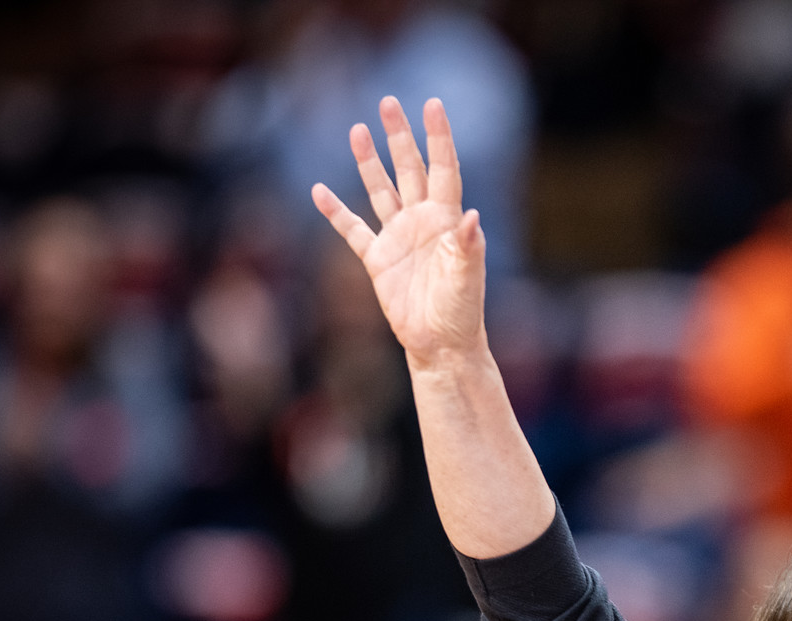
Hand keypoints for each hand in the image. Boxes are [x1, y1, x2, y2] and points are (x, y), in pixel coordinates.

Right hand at [312, 97, 486, 369]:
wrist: (441, 344)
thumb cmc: (462, 311)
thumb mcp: (468, 278)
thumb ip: (468, 247)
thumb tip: (472, 217)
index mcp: (447, 220)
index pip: (443, 168)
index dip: (437, 137)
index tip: (431, 104)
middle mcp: (422, 222)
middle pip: (409, 169)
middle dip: (399, 137)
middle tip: (388, 103)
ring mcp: (399, 238)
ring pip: (381, 190)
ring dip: (369, 162)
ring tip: (358, 130)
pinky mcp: (378, 260)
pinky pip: (353, 230)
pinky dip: (336, 212)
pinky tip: (319, 191)